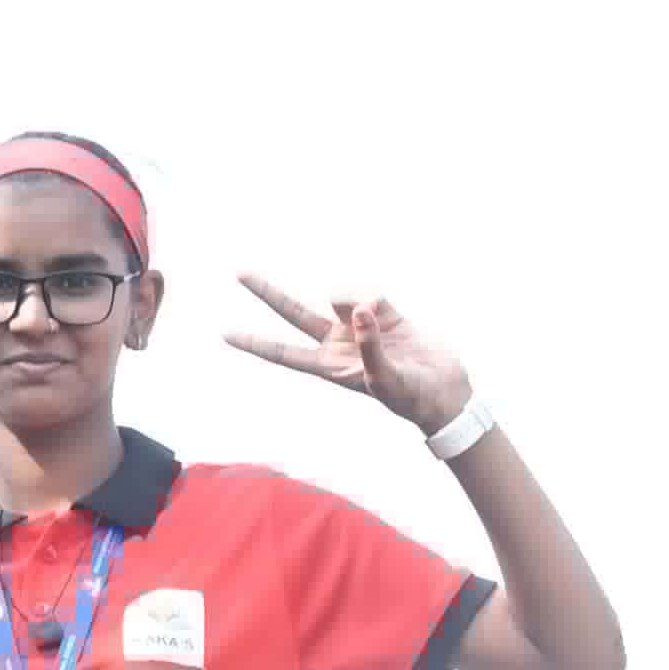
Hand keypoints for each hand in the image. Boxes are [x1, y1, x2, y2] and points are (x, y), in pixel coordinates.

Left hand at [228, 273, 474, 437]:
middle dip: (269, 294)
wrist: (443, 390)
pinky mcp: (381, 314)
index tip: (225, 335)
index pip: (283, 354)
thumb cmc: (412, 396)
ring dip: (361, 304)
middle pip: (294, 314)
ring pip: (343, 297)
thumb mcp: (386, 378)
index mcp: (329, 367)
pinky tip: (394, 321)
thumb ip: (370, 343)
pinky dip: (381, 304)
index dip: (255, 344)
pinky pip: (372, 295)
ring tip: (384, 329)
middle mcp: (336, 344)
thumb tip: (358, 309)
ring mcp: (357, 327)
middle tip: (239, 273)